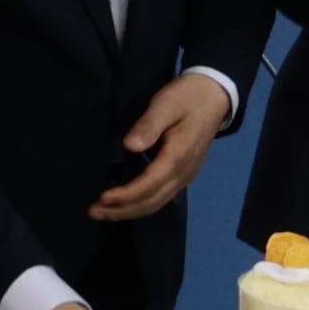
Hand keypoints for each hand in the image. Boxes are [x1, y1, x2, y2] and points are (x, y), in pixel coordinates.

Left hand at [91, 71, 230, 222]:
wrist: (214, 96)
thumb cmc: (187, 97)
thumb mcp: (166, 104)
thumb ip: (149, 125)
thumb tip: (130, 146)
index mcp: (178, 156)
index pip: (149, 185)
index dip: (125, 195)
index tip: (102, 197)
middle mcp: (183, 173)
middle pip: (151, 202)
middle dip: (122, 210)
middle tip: (93, 212)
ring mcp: (185, 176)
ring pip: (156, 203)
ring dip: (129, 211)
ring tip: (103, 213)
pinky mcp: (183, 175)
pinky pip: (161, 198)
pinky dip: (140, 205)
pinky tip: (124, 204)